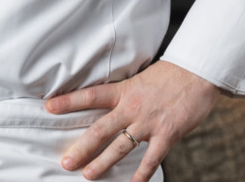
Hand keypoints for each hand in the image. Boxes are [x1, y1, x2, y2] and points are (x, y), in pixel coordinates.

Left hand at [44, 60, 220, 180]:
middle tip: (65, 162)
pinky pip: (151, 159)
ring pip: (120, 147)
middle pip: (100, 129)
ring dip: (103, 164)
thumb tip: (108, 104)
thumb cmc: (168, 75)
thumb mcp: (139, 78)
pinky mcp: (167, 134)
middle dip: (81, 148)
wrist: (196, 73)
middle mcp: (132, 106)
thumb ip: (124, 93)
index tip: (48, 107)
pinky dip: (141, 175)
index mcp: (123, 90)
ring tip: (87, 176)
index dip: (68, 101)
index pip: (90, 96)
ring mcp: (148, 122)